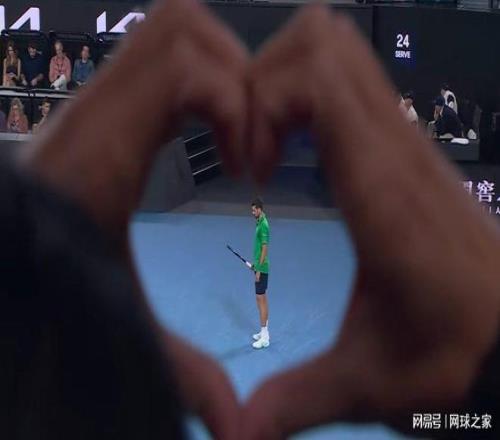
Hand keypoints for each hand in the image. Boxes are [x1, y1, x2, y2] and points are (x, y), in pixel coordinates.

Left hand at [23, 0, 247, 435]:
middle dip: (235, 71)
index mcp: (100, 154)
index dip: (234, 101)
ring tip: (233, 131)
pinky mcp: (105, 112)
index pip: (182, 67)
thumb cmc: (33, 284)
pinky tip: (207, 132)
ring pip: (171, 30)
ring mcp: (97, 105)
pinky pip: (162, 61)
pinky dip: (199, 81)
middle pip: (180, 25)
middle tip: (249, 137)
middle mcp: (96, 114)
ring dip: (218, 69)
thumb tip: (232, 425)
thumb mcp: (116, 325)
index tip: (248, 162)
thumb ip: (178, 370)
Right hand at [242, 5, 499, 437]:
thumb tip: (235, 432)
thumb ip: (291, 401)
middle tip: (251, 142)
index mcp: (379, 189)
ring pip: (341, 48)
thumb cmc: (447, 352)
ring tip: (268, 142)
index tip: (249, 165)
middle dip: (267, 75)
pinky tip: (296, 148)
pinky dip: (310, 94)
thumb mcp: (362, 383)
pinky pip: (352, 82)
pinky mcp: (403, 147)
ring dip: (288, 80)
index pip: (318, 79)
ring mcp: (402, 139)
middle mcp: (392, 147)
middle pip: (324, 40)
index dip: (263, 102)